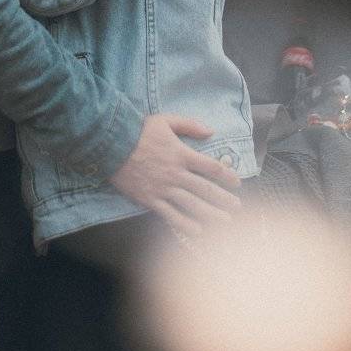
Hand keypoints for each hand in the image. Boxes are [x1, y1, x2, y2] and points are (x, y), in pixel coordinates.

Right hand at [108, 114, 240, 237]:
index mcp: (182, 154)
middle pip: (206, 189)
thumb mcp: (166, 120)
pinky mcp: (150, 200)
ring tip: (226, 222)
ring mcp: (164, 189)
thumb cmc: (139, 130)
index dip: (227, 175)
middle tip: (237, 208)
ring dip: (211, 215)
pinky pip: (171, 215)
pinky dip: (185, 224)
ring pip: (192, 205)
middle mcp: (176, 174)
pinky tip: (197, 231)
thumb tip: (211, 131)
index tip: (237, 183)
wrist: (112, 144)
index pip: (211, 167)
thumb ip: (190, 125)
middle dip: (224, 199)